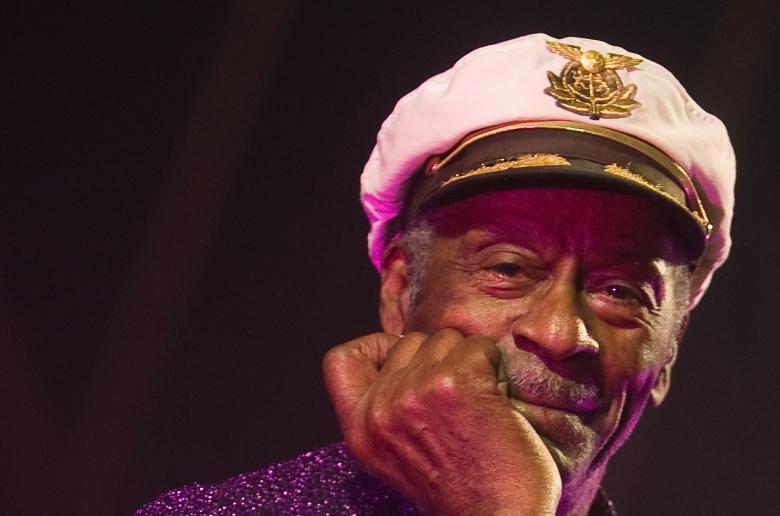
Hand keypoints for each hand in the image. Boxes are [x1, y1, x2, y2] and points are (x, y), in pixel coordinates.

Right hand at [322, 330, 560, 514]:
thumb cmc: (462, 493)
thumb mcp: (396, 457)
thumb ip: (384, 411)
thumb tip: (400, 358)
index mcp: (359, 431)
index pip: (339, 360)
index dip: (373, 347)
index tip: (401, 358)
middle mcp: (380, 410)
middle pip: (406, 342)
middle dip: (436, 359)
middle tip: (458, 398)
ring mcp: (414, 393)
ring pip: (445, 340)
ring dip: (469, 363)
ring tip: (479, 403)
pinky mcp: (454, 382)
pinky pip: (478, 347)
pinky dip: (494, 366)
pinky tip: (496, 400)